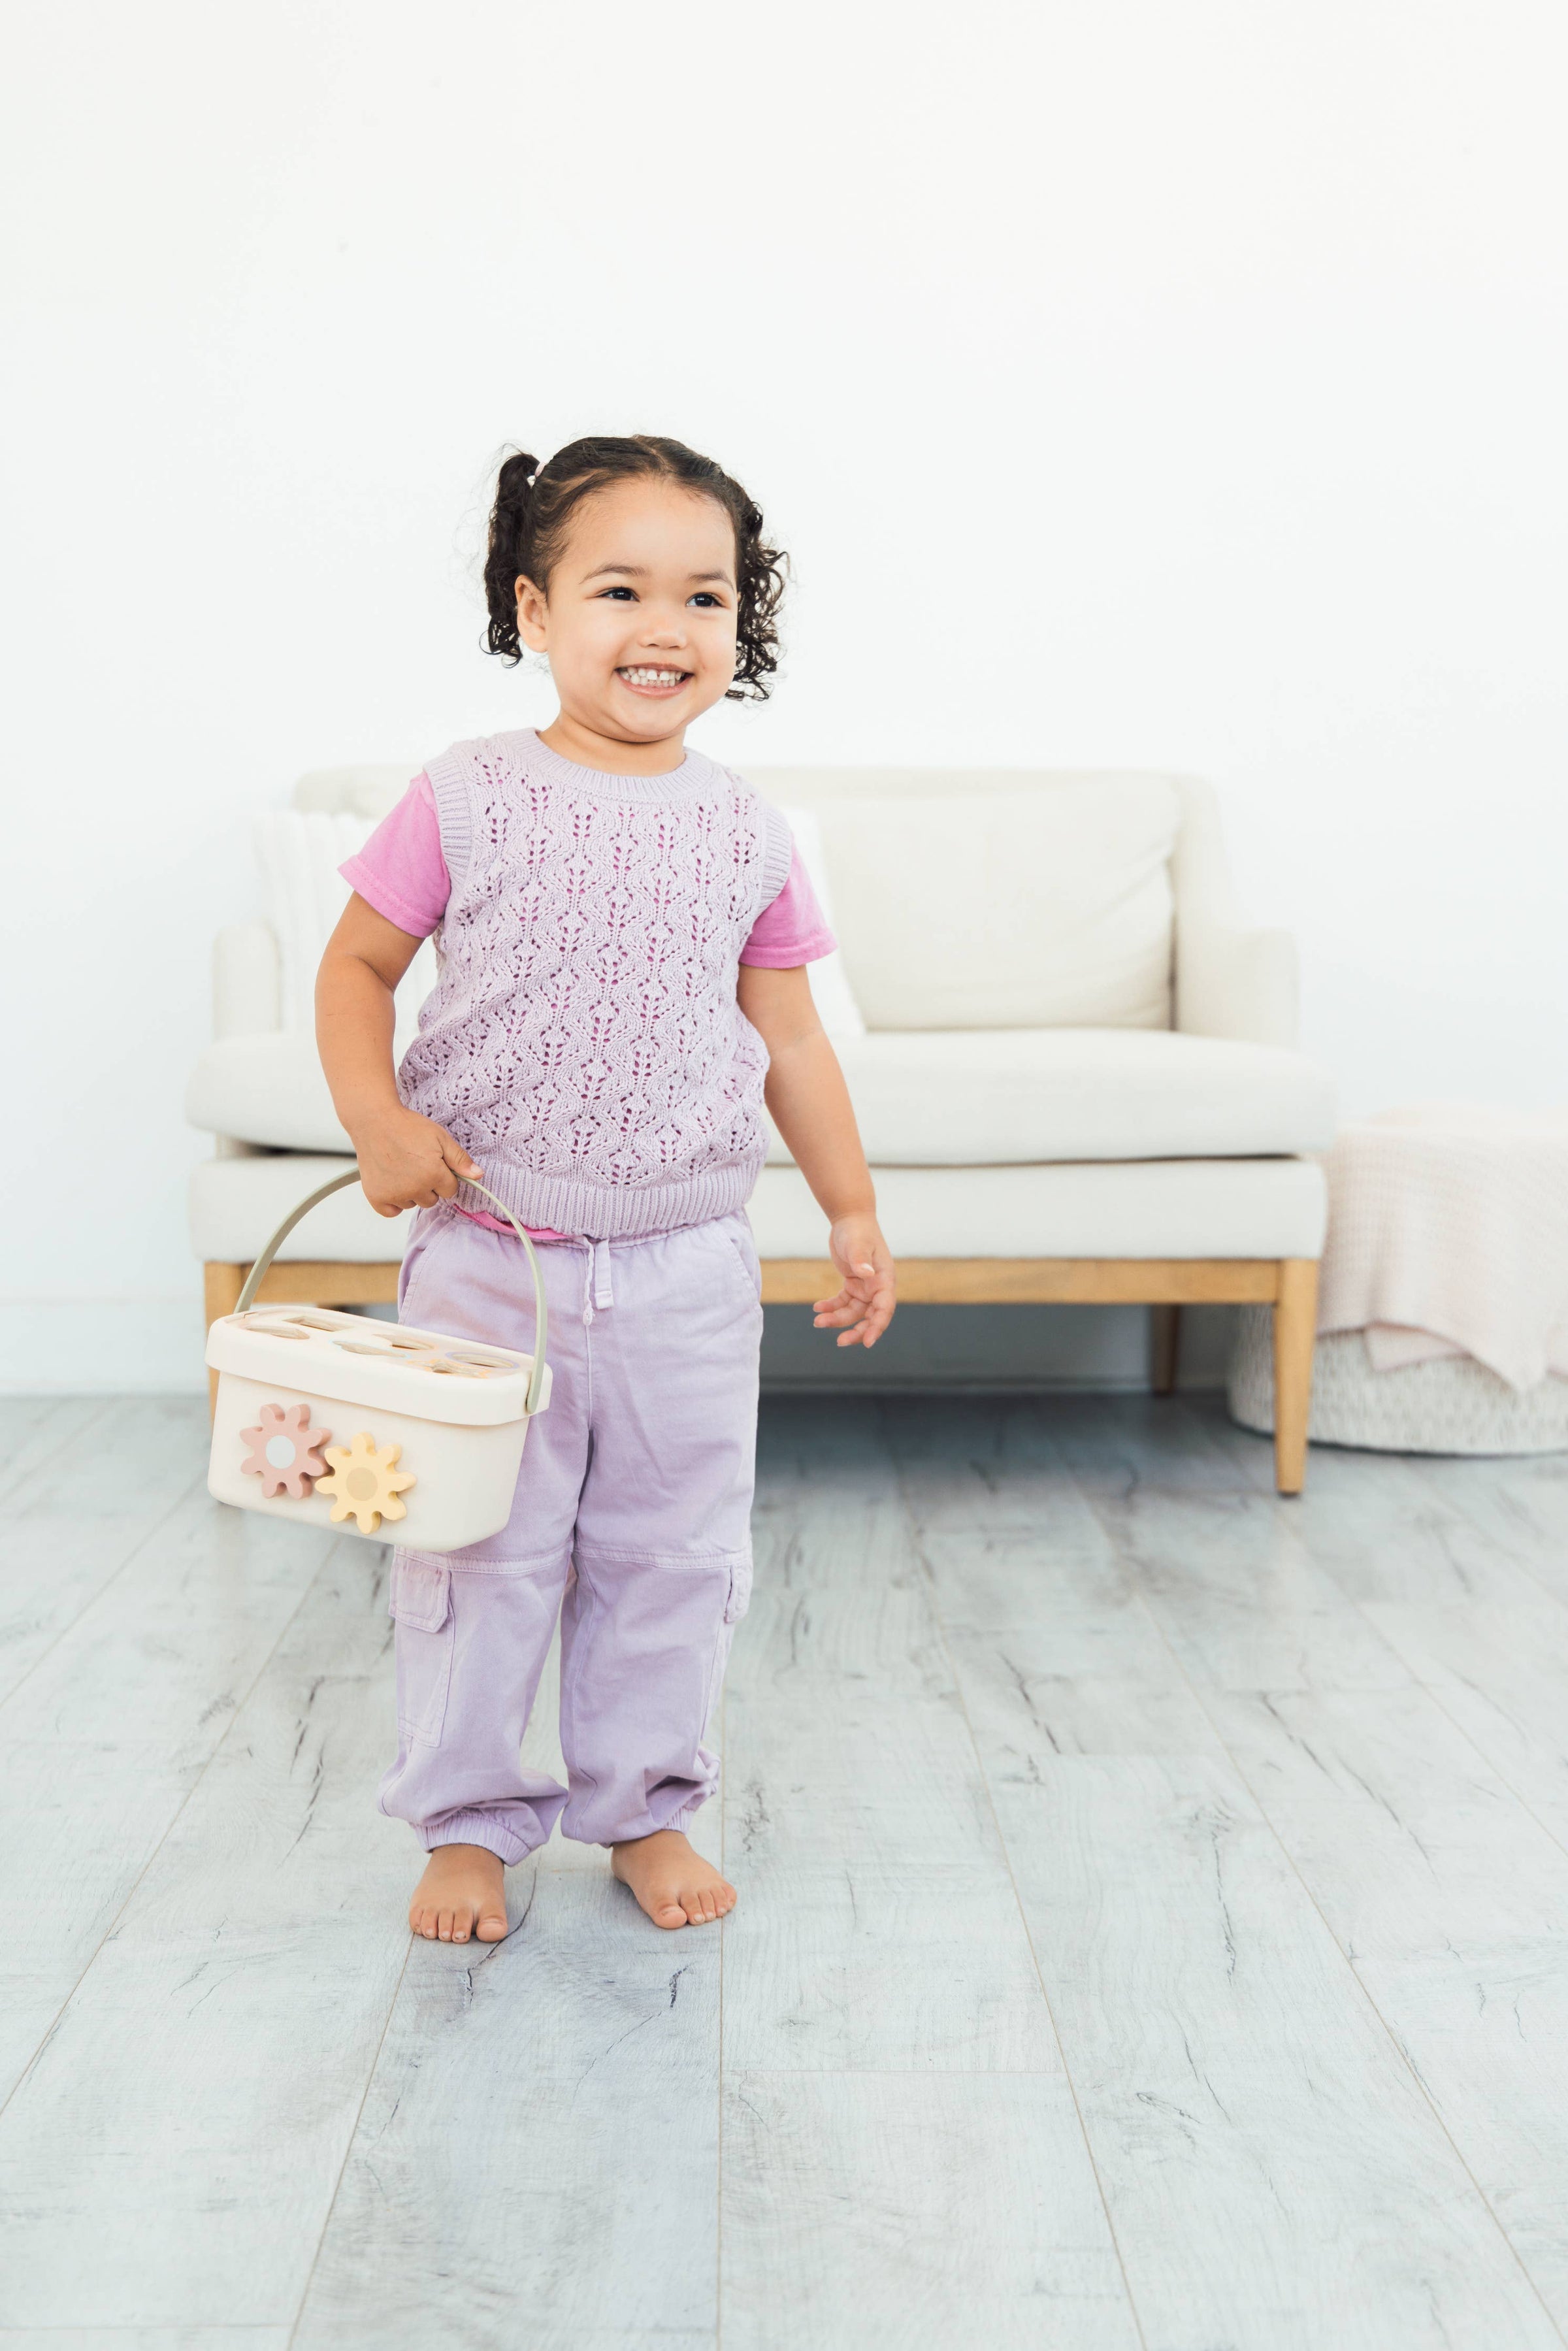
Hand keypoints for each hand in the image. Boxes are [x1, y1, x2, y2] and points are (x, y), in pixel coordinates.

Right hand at [350, 1104, 481, 1216]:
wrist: (375, 1120)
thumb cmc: (407, 1127)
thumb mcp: (440, 1138)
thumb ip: (460, 1159)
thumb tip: (478, 1175)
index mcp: (433, 1175)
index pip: (450, 1190)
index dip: (444, 1176)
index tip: (434, 1164)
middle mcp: (414, 1188)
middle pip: (432, 1200)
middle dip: (428, 1185)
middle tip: (416, 1165)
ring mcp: (394, 1194)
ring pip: (413, 1204)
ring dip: (411, 1192)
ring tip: (402, 1169)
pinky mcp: (376, 1196)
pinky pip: (392, 1212)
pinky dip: (393, 1202)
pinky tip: (393, 1184)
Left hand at [813, 1213, 896, 1348]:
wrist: (849, 1218)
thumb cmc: (857, 1230)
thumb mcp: (858, 1244)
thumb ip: (861, 1259)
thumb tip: (866, 1274)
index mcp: (884, 1279)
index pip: (884, 1308)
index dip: (877, 1327)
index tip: (867, 1342)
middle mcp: (877, 1287)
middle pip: (870, 1316)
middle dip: (857, 1331)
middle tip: (840, 1342)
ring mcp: (865, 1287)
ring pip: (853, 1312)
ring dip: (837, 1319)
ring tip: (817, 1321)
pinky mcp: (852, 1284)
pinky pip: (842, 1302)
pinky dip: (831, 1307)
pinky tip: (817, 1308)